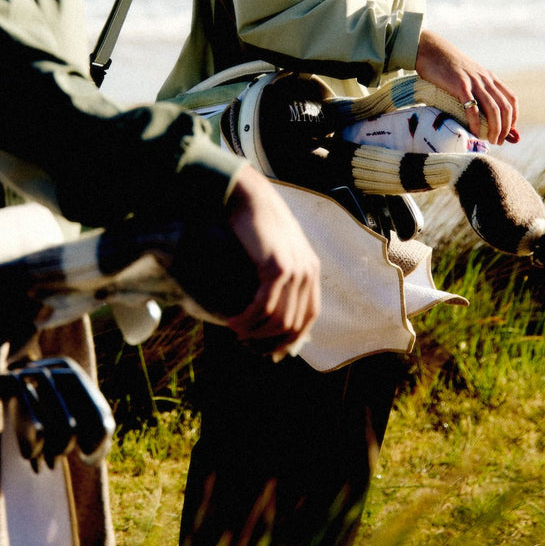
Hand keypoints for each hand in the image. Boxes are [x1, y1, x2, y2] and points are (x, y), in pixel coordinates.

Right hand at [222, 164, 320, 358]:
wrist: (249, 196)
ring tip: (236, 332)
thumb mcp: (274, 252)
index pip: (308, 319)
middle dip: (268, 341)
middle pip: (293, 325)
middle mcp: (308, 272)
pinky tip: (233, 322)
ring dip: (255, 333)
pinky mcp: (277, 267)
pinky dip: (248, 320)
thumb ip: (279, 276)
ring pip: (278, 320)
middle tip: (245, 343)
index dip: (287, 339)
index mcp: (311, 271)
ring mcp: (295, 270)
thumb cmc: (255, 223)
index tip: (265, 349)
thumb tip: (268, 309)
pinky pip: (263, 307)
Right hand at [415, 29, 519, 144]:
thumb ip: (476, 88)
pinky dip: (476, 123)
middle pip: (505, 107)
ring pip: (493, 109)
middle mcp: (486, 80)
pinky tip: (475, 132)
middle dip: (506, 128)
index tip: (509, 131)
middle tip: (500, 141)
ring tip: (492, 141)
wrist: (432, 50)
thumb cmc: (446, 67)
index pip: (511, 99)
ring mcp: (474, 82)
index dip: (514, 117)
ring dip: (495, 128)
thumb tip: (479, 110)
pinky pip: (472, 107)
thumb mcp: (468, 75)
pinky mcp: (460, 86)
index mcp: (490, 77)